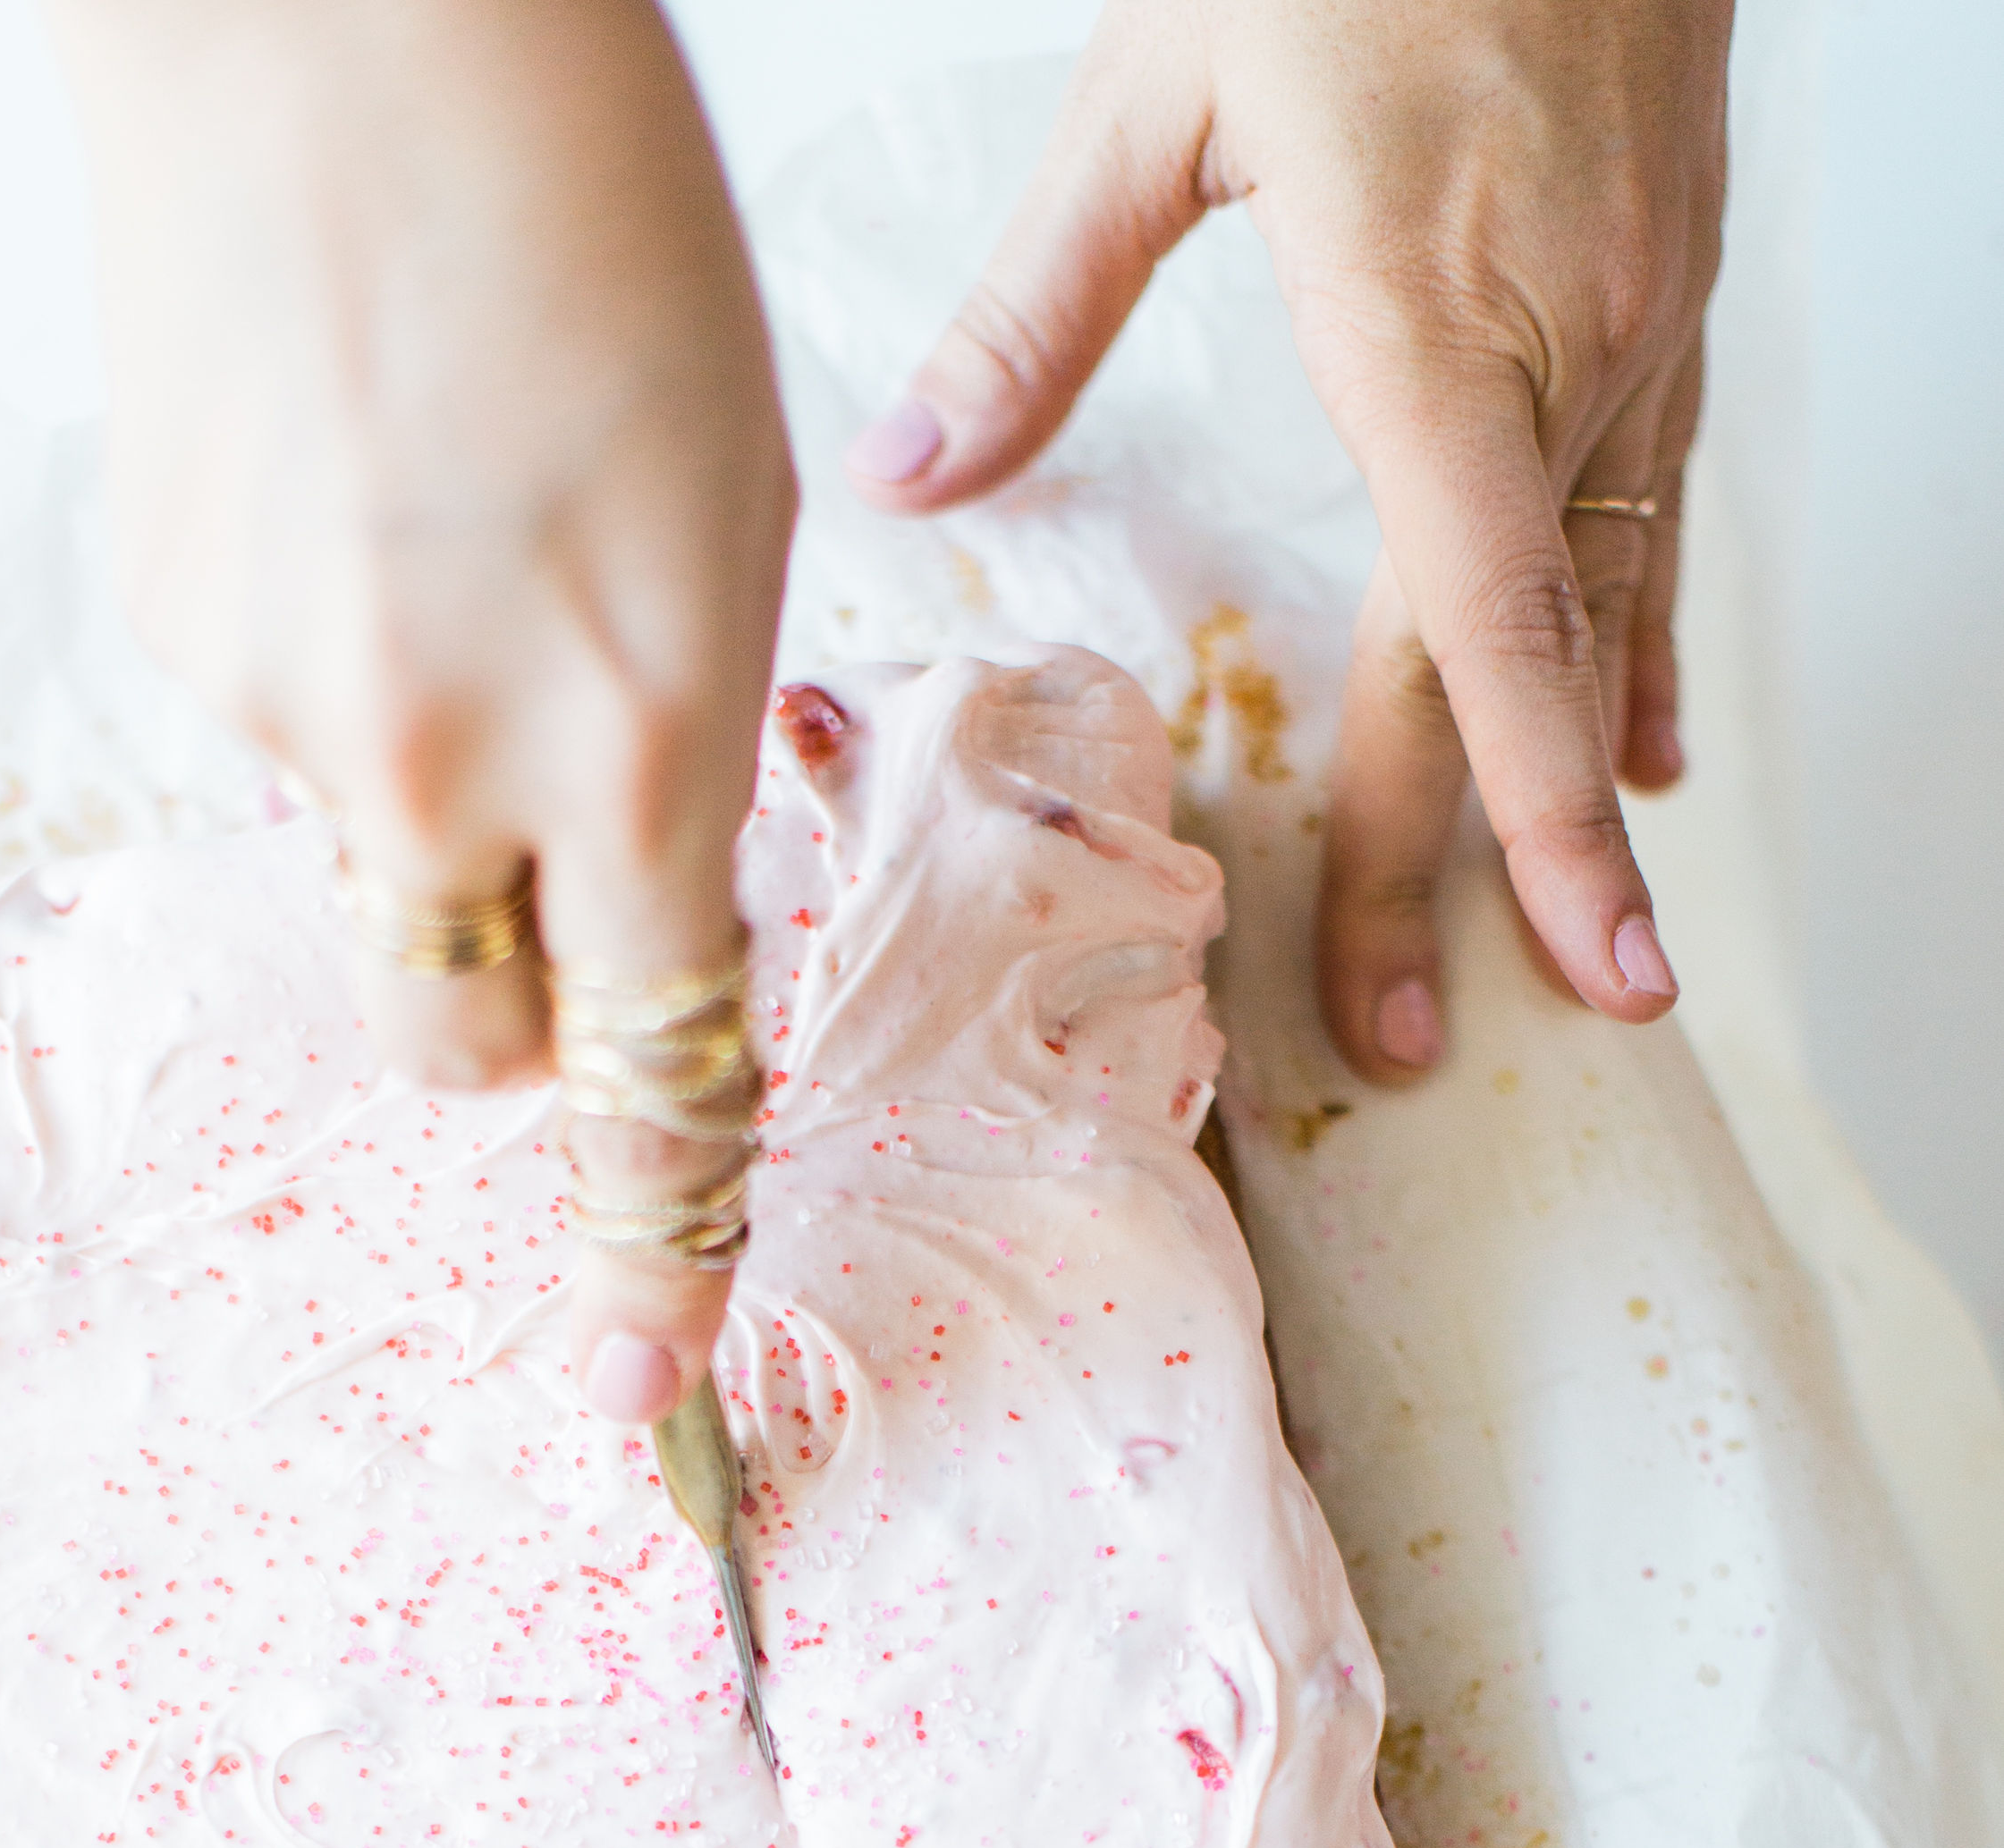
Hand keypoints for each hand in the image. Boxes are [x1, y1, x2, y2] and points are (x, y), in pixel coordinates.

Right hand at [46, 0, 793, 1418]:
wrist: (346, 19)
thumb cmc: (597, 230)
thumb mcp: (730, 512)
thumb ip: (681, 746)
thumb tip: (623, 879)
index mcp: (639, 738)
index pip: (659, 1084)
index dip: (657, 1257)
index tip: (647, 1397)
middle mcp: (444, 765)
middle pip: (470, 1056)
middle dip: (525, 1026)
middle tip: (555, 874)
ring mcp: (283, 708)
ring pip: (375, 875)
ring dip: (430, 804)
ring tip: (448, 567)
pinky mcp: (170, 631)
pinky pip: (284, 734)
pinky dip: (337, 665)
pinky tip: (360, 500)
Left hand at [844, 0, 1730, 1081]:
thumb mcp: (1161, 86)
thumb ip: (1037, 309)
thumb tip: (908, 473)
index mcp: (1431, 336)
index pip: (1482, 642)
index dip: (1516, 827)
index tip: (1557, 967)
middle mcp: (1564, 357)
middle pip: (1528, 673)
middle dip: (1519, 875)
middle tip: (1479, 1027)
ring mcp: (1636, 329)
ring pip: (1611, 608)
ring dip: (1590, 783)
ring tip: (1585, 937)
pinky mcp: (1666, 292)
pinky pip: (1653, 516)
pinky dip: (1633, 644)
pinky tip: (1630, 730)